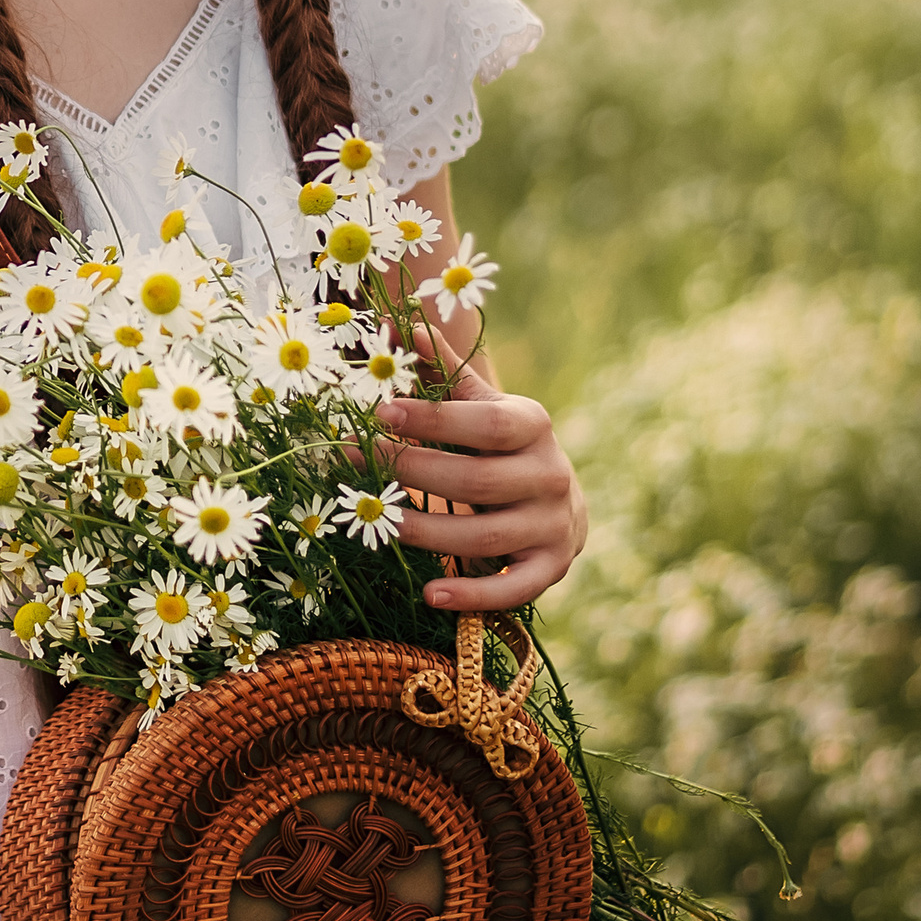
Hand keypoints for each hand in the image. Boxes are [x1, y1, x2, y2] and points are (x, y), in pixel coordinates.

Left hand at [376, 382, 586, 610]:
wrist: (561, 501)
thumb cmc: (504, 446)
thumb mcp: (482, 406)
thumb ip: (444, 372)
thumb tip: (403, 324)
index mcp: (532, 425)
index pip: (482, 423)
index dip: (431, 420)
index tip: (379, 415)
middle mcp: (549, 475)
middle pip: (475, 480)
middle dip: (412, 473)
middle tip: (359, 464)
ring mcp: (551, 526)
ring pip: (484, 537)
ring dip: (425, 533)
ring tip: (379, 523)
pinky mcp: (549, 569)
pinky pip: (510, 590)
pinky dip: (470, 596)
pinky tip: (430, 594)